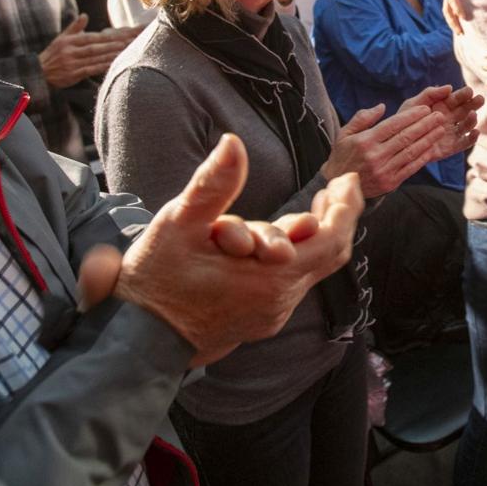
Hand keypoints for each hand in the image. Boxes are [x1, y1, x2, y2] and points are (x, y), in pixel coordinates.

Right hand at [39, 14, 137, 87]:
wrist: (38, 72)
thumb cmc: (53, 55)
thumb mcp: (61, 39)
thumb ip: (74, 28)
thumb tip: (84, 15)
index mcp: (69, 41)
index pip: (92, 37)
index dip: (108, 36)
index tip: (123, 34)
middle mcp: (71, 51)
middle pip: (96, 47)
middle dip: (114, 44)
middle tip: (131, 41)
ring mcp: (72, 63)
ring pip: (95, 58)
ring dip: (112, 55)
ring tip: (126, 52)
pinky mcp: (73, 75)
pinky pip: (91, 70)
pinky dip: (103, 67)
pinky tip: (114, 65)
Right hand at [77, 134, 363, 366]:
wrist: (137, 342)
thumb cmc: (156, 281)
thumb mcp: (180, 223)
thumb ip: (214, 184)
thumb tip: (233, 143)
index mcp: (271, 278)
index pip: (332, 241)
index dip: (347, 208)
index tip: (349, 179)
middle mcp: (280, 300)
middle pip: (328, 254)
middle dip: (336, 216)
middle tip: (336, 186)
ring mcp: (271, 314)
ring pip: (308, 268)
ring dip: (310, 236)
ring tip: (311, 204)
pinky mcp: (260, 320)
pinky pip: (290, 282)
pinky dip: (293, 255)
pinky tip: (279, 237)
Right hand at [320, 103, 449, 196]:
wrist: (339, 187)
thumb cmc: (343, 156)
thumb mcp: (345, 133)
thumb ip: (362, 118)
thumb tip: (382, 106)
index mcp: (365, 141)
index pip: (393, 125)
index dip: (411, 116)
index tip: (425, 109)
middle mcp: (375, 155)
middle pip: (405, 137)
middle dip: (425, 125)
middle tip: (439, 116)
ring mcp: (384, 170)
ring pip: (411, 152)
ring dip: (428, 139)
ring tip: (440, 129)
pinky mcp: (390, 183)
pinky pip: (410, 168)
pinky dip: (422, 157)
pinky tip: (432, 148)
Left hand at [399, 84, 482, 159]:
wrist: (397, 142)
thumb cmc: (404, 119)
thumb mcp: (414, 103)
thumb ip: (430, 94)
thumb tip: (449, 87)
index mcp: (442, 106)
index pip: (456, 99)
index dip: (464, 94)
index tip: (469, 91)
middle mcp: (450, 119)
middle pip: (465, 110)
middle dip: (473, 104)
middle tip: (479, 99)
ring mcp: (451, 133)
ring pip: (466, 126)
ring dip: (472, 120)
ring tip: (473, 115)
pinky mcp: (450, 148)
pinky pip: (464, 143)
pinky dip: (471, 139)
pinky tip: (475, 132)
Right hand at [442, 0, 486, 33]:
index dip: (457, 8)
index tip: (464, 17)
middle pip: (446, 8)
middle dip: (452, 21)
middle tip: (461, 33)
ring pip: (446, 11)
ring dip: (451, 22)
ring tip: (460, 33)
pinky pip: (448, 9)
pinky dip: (452, 18)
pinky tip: (460, 26)